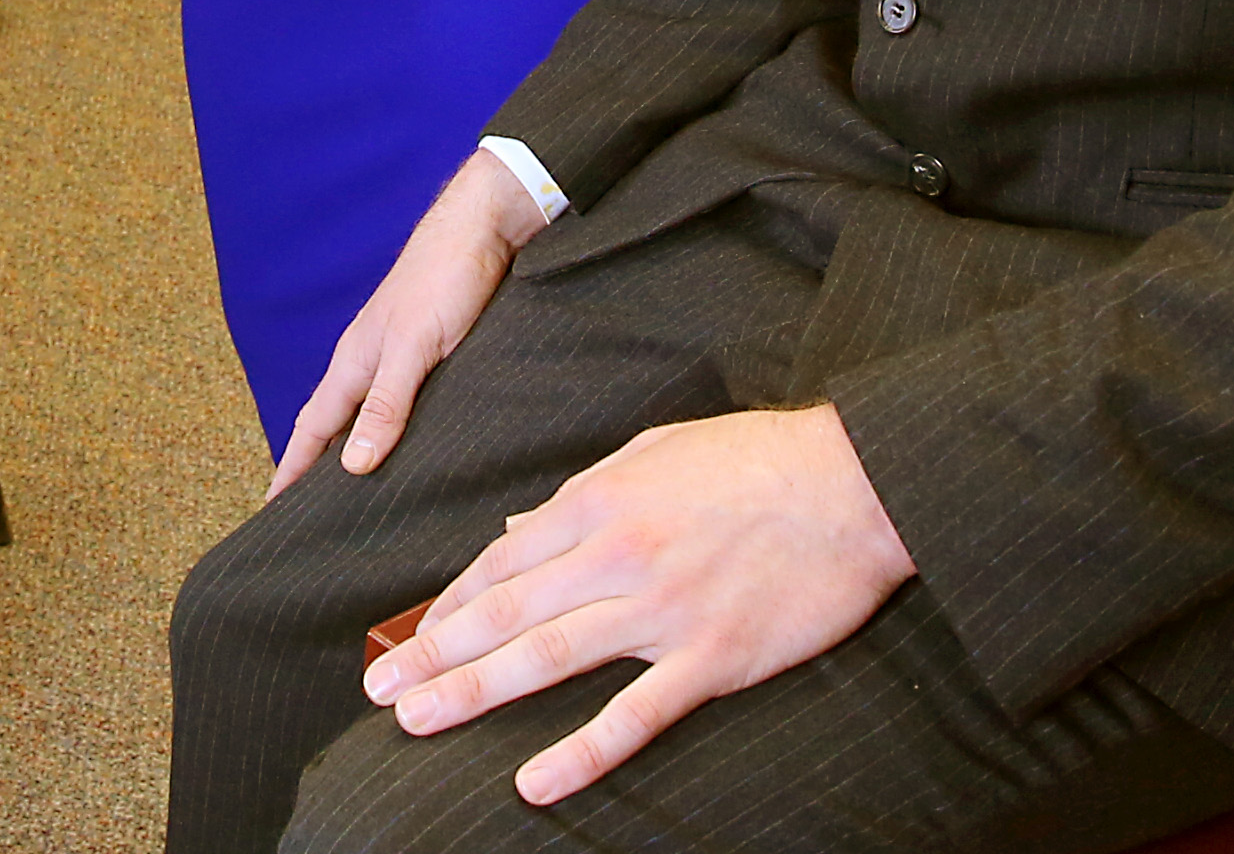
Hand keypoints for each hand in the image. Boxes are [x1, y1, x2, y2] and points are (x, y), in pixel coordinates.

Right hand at [273, 151, 548, 494]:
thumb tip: (352, 466)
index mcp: (355, 362)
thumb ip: (386, 404)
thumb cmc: (446, 277)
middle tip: (305, 515)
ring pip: (366, 414)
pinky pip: (400, 403)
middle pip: (333, 425)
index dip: (292, 470)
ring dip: (354, 451)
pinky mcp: (431, 351)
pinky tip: (406, 445)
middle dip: (316, 469)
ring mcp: (399, 355)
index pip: (313, 430)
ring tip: (350, 492)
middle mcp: (370, 362)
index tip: (271, 510)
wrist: (485, 227)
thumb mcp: (415, 347)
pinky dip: (391, 431)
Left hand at [361, 405, 911, 805]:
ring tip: (416, 719)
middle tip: (378, 687)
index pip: (500, 560)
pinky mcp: (710, 658)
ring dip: (473, 691)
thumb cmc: (757, 458)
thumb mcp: (657, 451)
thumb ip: (584, 489)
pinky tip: (533, 782)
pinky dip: (581, 752)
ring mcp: (661, 611)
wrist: (854, 482)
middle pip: (504, 611)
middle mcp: (616, 555)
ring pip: (547, 658)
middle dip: (433, 651)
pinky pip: (635, 715)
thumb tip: (516, 529)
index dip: (446, 604)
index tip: (404, 634)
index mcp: (600, 500)